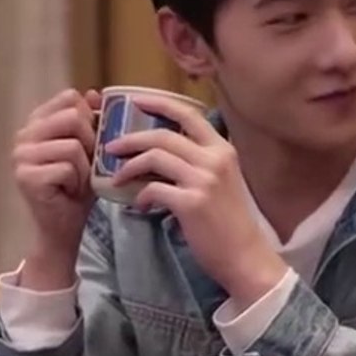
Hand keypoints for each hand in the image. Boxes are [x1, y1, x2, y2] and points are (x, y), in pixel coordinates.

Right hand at [12, 89, 101, 289]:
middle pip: (73, 117)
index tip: (94, 139)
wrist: (66, 224)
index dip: (91, 116)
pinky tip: (70, 191)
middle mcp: (24, 135)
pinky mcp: (26, 176)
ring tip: (78, 180)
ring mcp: (21, 156)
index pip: (69, 98)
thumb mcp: (91, 149)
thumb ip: (92, 121)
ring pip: (72, 145)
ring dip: (86, 167)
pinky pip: (67, 168)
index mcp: (38, 122)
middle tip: (88, 164)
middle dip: (92, 142)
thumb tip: (95, 93)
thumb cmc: (80, 184)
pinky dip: (78, 182)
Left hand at [107, 95, 286, 309]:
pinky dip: (140, 195)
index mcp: (223, 150)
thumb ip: (199, 163)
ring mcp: (204, 180)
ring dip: (129, 166)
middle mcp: (215, 159)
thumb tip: (161, 154)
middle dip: (130, 139)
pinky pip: (153, 189)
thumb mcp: (222, 182)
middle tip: (111, 147)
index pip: (188, 114)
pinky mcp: (191, 202)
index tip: (135, 101)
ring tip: (119, 177)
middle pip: (162, 135)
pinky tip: (140, 205)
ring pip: (154, 157)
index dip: (158, 103)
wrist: (245, 255)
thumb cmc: (231, 221)